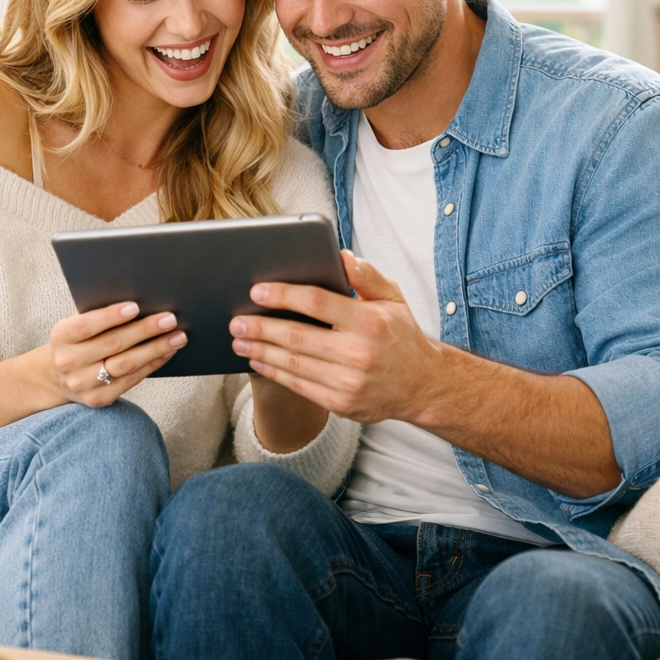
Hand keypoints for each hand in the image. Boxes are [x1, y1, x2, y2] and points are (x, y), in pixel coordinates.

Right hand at [50, 302, 186, 407]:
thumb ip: (98, 311)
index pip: (86, 325)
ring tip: (177, 337)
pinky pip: (131, 380)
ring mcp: (83, 383)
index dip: (111, 316)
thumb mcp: (77, 323)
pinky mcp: (98, 399)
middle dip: (145, 330)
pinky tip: (168, 352)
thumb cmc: (77, 340)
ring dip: (156, 349)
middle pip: (112, 344)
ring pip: (126, 364)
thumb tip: (139, 299)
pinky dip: (152, 364)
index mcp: (61, 336)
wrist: (58, 377)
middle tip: (170, 319)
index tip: (136, 306)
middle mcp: (69, 362)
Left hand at [230, 252, 439, 423]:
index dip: (283, 295)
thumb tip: (340, 255)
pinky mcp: (342, 404)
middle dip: (260, 328)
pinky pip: (300, 386)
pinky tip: (258, 362)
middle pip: (297, 337)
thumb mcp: (393, 297)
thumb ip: (367, 276)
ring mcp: (349, 382)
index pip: (317, 303)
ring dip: (260, 352)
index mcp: (369, 321)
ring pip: (293, 364)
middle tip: (236, 320)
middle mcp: (359, 353)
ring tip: (239, 341)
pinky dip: (275, 373)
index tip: (258, 291)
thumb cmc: (401, 335)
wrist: (423, 385)